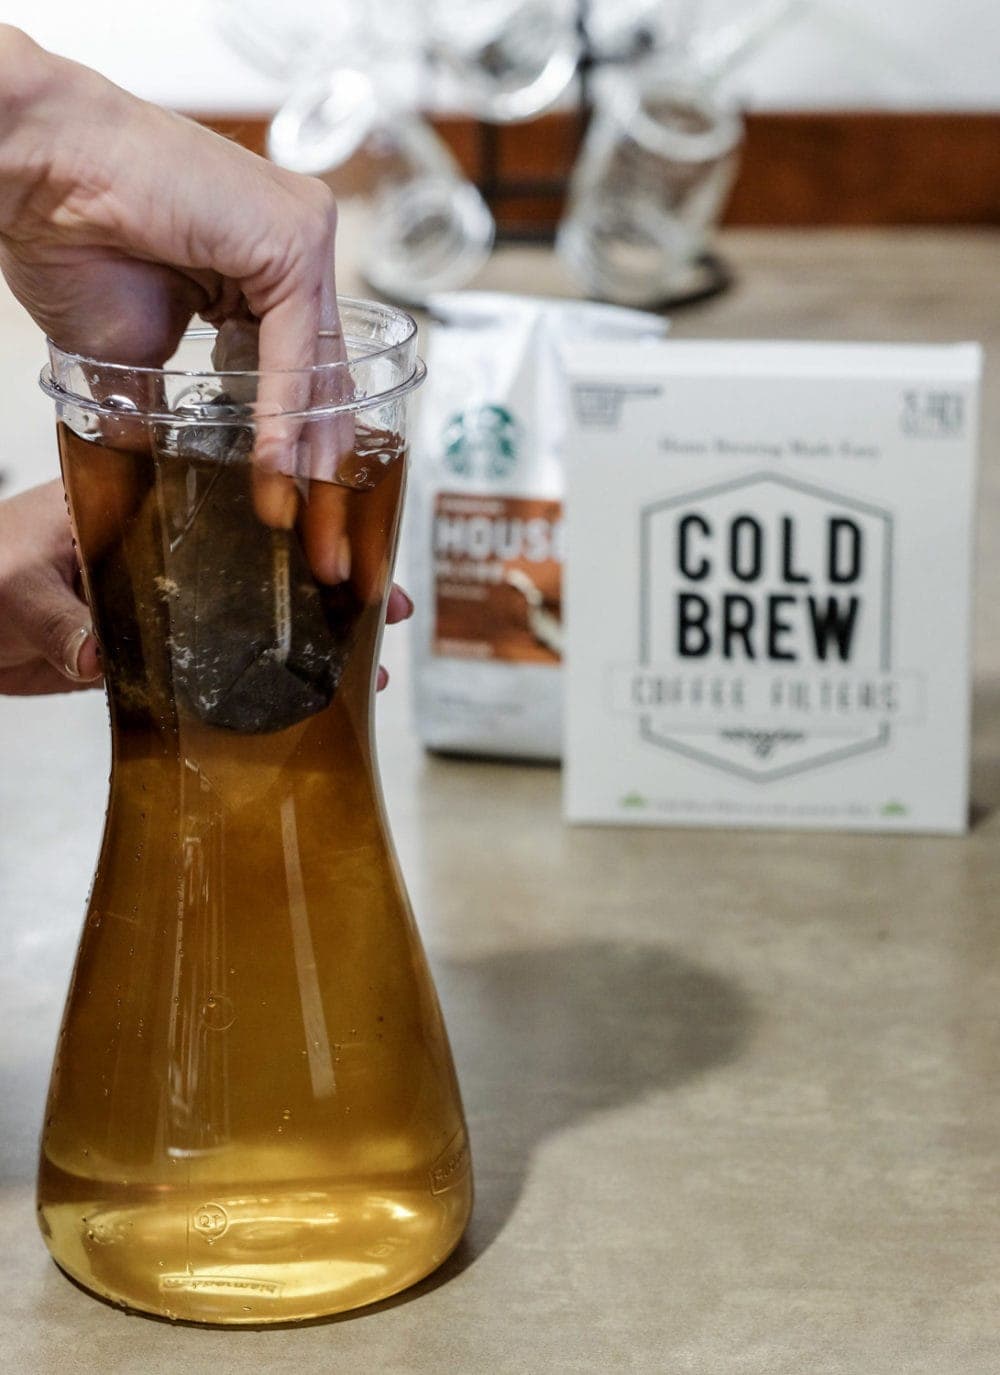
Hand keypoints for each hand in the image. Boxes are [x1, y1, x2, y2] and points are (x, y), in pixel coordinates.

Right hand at [0, 25, 342, 528]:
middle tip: (329, 560)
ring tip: (308, 537)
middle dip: (327, 484)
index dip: (304, 465)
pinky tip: (278, 477)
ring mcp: (301, 241)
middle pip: (326, 388)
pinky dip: (284, 420)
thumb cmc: (70, 236)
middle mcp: (295, 254)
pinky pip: (294, 352)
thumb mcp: (135, 357)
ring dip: (313, 468)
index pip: (305, 385)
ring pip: (319, 377)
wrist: (33, 173)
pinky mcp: (293, 239)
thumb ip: (175, 410)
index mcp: (267, 274)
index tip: (302, 530)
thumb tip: (171, 476)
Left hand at [0, 481, 411, 695]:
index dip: (304, 508)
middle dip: (331, 576)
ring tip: (368, 661)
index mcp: (146, 506)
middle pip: (270, 554)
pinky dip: (266, 675)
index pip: (240, 492)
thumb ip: (59, 618)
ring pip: (259, 608)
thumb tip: (96, 656)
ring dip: (313, 631)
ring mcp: (169, 599)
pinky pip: (226, 659)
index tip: (355, 532)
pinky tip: (307, 697)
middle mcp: (171, 548)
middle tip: (385, 603)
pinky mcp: (158, 648)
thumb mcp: (16, 586)